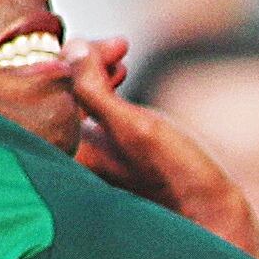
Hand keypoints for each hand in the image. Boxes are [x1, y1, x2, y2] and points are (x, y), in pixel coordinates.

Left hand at [58, 37, 258, 256]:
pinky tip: (121, 74)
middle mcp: (69, 155)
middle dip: (86, 61)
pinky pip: (90, 109)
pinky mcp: (103, 153)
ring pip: (76, 96)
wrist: (207, 212)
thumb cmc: (174, 176)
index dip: (77, 57)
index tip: (114, 47)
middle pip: (60, 91)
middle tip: (120, 46)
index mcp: (65, 155)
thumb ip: (94, 88)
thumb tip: (73, 48)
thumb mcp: (135, 127)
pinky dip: (104, 87)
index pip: (51, 89)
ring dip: (97, 70)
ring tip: (122, 53)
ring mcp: (86, 154)